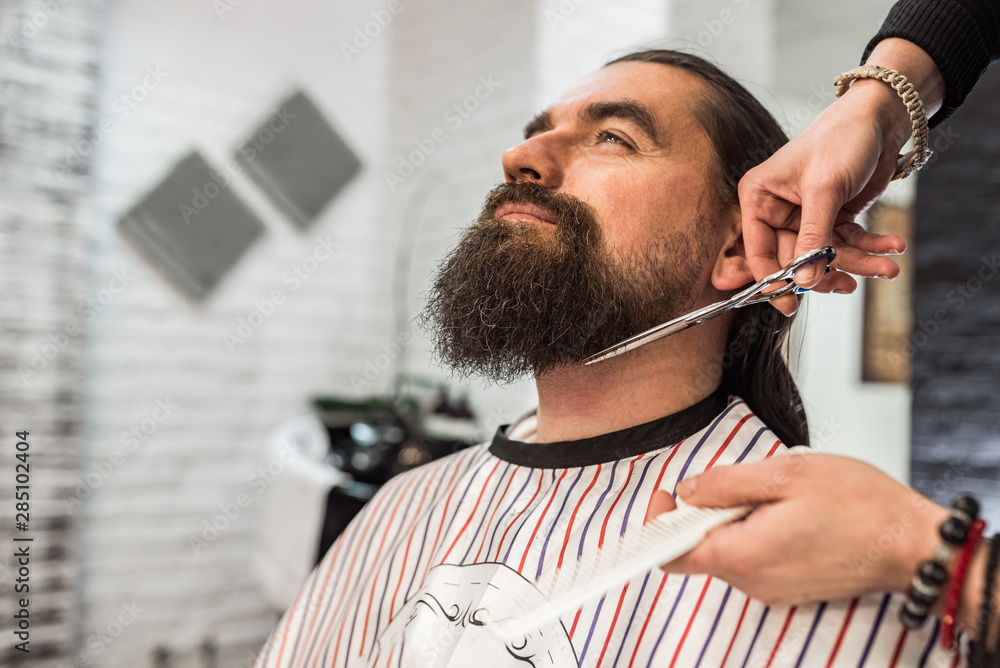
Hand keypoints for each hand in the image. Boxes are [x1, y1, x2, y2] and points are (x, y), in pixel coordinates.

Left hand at [643, 452, 948, 607]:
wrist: (914, 544)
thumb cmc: (862, 507)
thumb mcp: (784, 473)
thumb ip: (725, 482)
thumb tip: (688, 489)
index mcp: (743, 555)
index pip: (671, 554)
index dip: (658, 523)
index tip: (664, 494)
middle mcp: (753, 582)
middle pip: (701, 547)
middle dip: (709, 510)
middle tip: (744, 482)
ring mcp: (772, 589)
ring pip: (729, 550)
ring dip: (739, 519)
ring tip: (780, 496)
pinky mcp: (790, 587)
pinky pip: (755, 557)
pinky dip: (759, 531)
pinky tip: (793, 513)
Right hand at [739, 82, 907, 315]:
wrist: (879, 116)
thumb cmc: (840, 139)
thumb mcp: (824, 189)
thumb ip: (814, 237)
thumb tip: (806, 280)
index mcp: (759, 198)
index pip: (758, 250)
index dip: (774, 280)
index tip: (791, 304)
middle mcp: (778, 210)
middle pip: (795, 259)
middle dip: (828, 271)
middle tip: (851, 285)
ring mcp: (807, 217)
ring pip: (826, 256)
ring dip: (858, 263)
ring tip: (887, 267)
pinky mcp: (834, 218)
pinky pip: (848, 243)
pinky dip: (871, 248)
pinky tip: (891, 248)